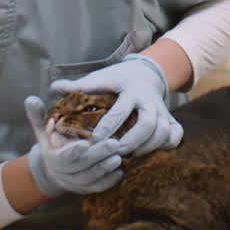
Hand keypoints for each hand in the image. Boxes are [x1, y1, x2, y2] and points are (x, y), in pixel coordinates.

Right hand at [24, 97, 123, 196]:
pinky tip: (121, 171)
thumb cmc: (52, 142)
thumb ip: (38, 115)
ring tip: (119, 157)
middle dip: (98, 156)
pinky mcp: (87, 188)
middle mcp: (64, 172)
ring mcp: (75, 182)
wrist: (54, 169)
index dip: (73, 151)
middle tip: (114, 144)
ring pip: (91, 178)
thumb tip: (30, 98)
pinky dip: (110, 181)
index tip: (84, 143)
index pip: (63, 156)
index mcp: (54, 158)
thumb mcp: (44, 129)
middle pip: (82, 166)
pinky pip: (99, 187)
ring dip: (105, 169)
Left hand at [49, 54, 183, 156]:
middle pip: (148, 123)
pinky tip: (150, 153)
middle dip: (132, 140)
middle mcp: (149, 100)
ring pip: (163, 132)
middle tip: (115, 151)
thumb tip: (54, 87)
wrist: (145, 72)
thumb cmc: (116, 80)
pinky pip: (175, 135)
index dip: (108, 126)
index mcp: (130, 89)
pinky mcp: (170, 119)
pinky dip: (166, 145)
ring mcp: (162, 110)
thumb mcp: (99, 79)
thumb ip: (78, 86)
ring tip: (130, 156)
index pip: (121, 110)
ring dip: (147, 146)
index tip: (94, 139)